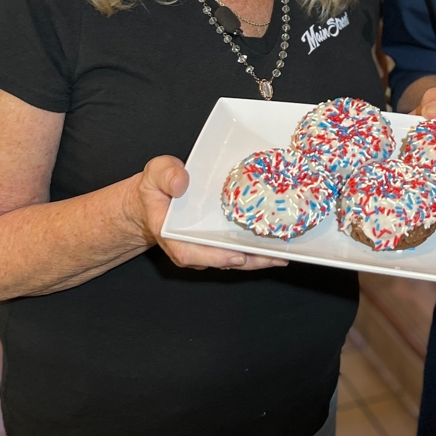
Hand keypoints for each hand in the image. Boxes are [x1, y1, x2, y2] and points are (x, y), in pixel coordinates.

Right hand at [134, 155, 287, 271]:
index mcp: (170, 233)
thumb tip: (181, 183)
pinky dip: (254, 251)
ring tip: (280, 254)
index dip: (213, 257)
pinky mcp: (214, 243)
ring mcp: (203, 247)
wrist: (155, 199)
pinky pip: (234, 251)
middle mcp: (189, 246)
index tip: (235, 256)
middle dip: (248, 261)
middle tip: (273, 256)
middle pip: (219, 261)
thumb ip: (166, 175)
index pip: (189, 253)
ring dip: (256, 259)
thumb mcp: (155, 174)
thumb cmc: (155, 187)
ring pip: (231, 259)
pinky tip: (273, 245)